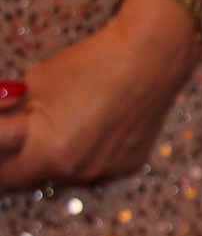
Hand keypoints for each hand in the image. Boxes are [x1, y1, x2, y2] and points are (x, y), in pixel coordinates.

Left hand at [0, 0, 199, 191]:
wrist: (151, 57)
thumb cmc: (92, 63)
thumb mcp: (34, 84)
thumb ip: (12, 114)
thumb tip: (5, 123)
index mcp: (47, 150)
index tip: (2, 131)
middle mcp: (76, 170)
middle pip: (25, 178)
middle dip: (11, 159)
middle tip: (12, 132)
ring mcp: (104, 170)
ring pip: (58, 174)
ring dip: (47, 155)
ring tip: (57, 121)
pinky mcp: (126, 165)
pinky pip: (91, 167)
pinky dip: (81, 152)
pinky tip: (91, 124)